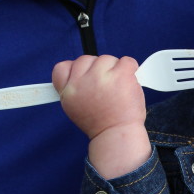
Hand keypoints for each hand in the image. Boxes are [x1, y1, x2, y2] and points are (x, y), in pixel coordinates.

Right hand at [53, 55, 150, 176]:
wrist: (117, 135)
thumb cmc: (101, 123)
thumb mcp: (75, 108)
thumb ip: (75, 88)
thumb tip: (83, 73)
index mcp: (68, 91)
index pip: (62, 67)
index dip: (75, 70)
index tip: (85, 78)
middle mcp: (81, 82)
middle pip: (86, 59)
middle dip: (97, 70)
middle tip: (105, 88)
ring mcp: (100, 77)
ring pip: (107, 59)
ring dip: (114, 70)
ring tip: (117, 89)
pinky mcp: (120, 75)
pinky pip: (126, 61)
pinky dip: (130, 69)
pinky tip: (128, 82)